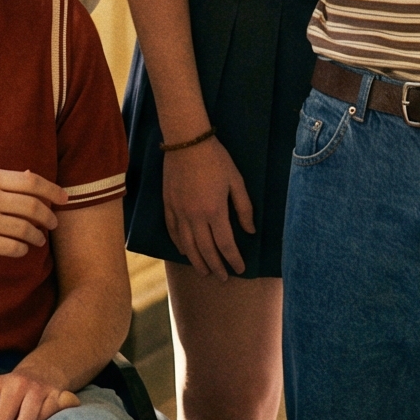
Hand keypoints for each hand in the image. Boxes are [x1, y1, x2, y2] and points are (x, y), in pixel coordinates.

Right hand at [0, 167, 64, 262]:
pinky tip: (22, 249)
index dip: (53, 190)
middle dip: (48, 216)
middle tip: (54, 224)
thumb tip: (32, 175)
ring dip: (37, 236)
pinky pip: (11, 247)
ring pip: (24, 228)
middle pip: (32, 206)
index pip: (31, 181)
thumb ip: (1, 181)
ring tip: (40, 239)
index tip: (65, 199)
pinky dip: (21, 249)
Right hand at [162, 135, 253, 277]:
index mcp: (215, 211)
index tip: (240, 269)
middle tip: (223, 278)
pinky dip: (179, 245)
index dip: (234, 259)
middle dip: (215, 266)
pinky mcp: (168, 205)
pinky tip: (185, 252)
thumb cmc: (216, 159)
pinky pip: (172, 232)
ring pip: (187, 245)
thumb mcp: (236, 180)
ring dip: (197, 261)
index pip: (226, 244)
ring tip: (204, 272)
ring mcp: (179, 212)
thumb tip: (250, 231)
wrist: (187, 142)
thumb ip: (244, 207)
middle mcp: (195, 217)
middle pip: (206, 250)